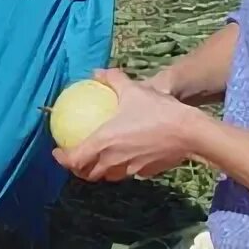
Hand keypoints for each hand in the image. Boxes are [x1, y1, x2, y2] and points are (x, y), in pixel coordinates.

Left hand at [52, 68, 195, 182]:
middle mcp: (113, 161)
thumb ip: (113, 80)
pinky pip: (128, 172)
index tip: (58, 151)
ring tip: (97, 158)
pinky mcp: (146, 173)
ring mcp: (130, 170)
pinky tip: (125, 155)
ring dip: (99, 170)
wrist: (190, 133)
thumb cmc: (158, 111)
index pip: (75, 160)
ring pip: (108, 176)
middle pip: (89, 173)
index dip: (63, 159)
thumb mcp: (133, 90)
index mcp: (104, 143)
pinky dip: (121, 167)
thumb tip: (98, 72)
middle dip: (78, 168)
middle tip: (75, 156)